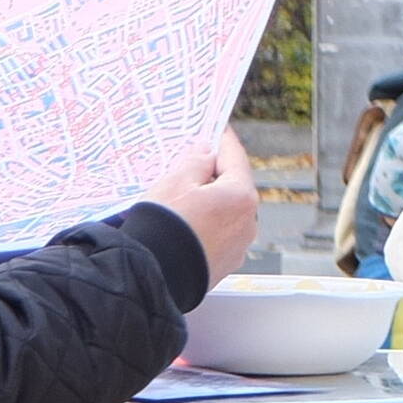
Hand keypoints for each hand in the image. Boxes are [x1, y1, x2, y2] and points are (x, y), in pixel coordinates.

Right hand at [142, 129, 256, 286]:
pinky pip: (218, 236)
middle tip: (186, 169)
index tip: (216, 128)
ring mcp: (239, 245)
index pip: (234, 157)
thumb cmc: (165, 224)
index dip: (222, 140)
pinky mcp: (225, 264)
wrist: (154, 274)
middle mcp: (248, 221)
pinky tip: (182, 229)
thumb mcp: (174, 181)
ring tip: (179, 205)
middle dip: (211, 176)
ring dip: (208, 205)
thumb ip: (194, 160)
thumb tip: (205, 149)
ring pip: (225, 213)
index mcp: (241, 196)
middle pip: (231, 187)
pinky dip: (205, 228)